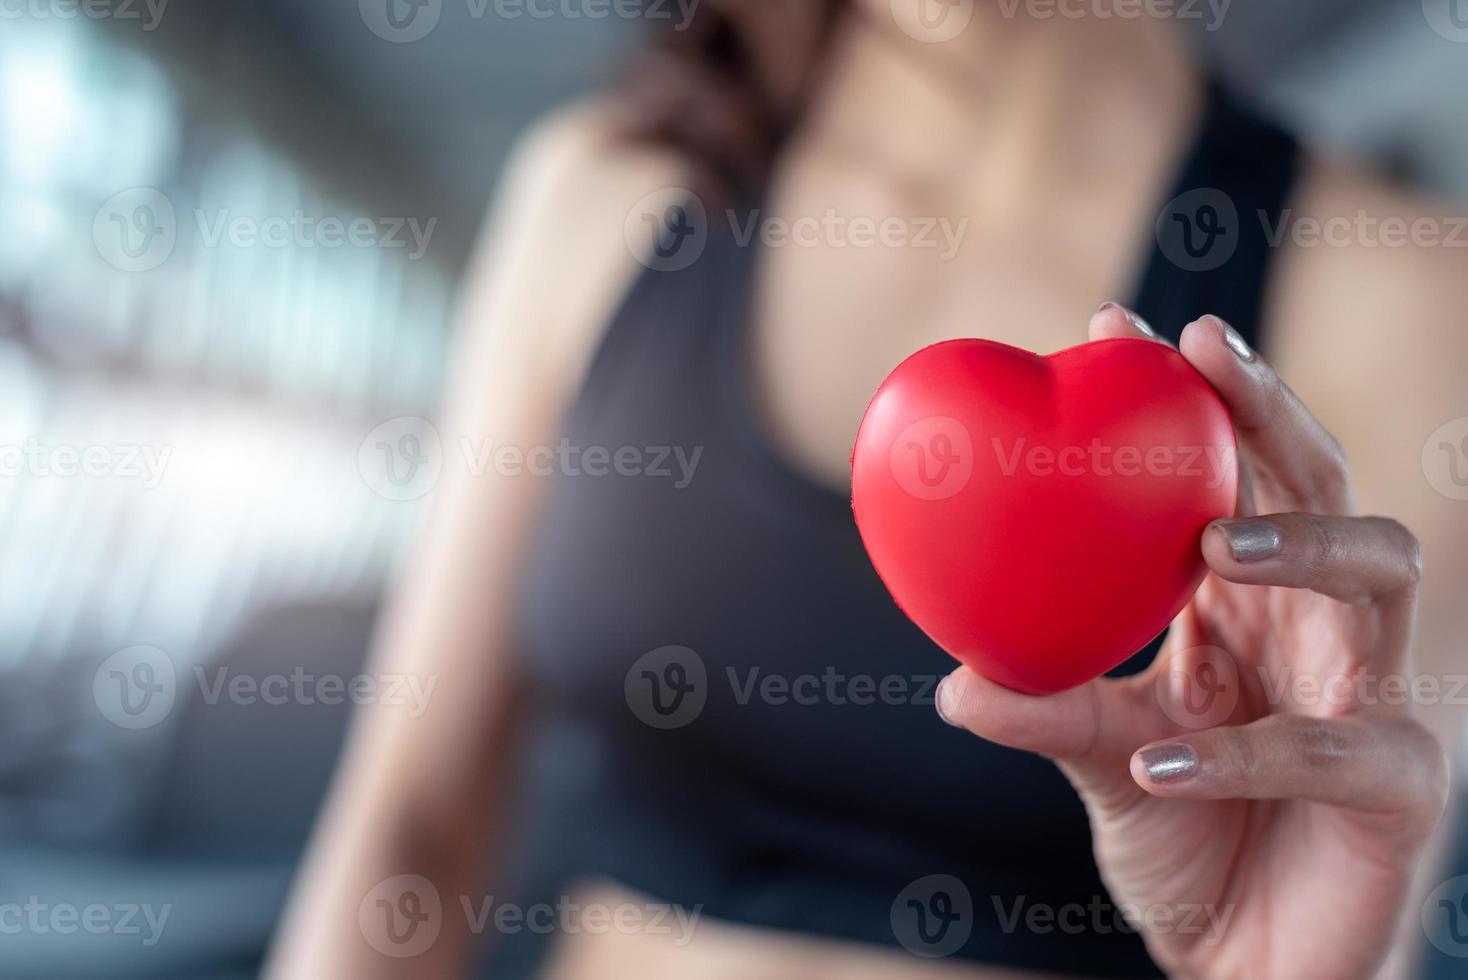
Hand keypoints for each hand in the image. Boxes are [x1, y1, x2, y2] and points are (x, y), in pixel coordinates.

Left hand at [936, 307, 1449, 979]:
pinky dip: (1238, 752)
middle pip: (1327, 484)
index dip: (1195, 394)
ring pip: (1385, 575)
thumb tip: (950, 681)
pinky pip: (1330, 748)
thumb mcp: (1101, 760)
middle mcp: (1320, 630)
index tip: (1122, 324)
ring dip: (1304, 542)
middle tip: (1204, 354)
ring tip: (1219, 542)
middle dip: (1272, 410)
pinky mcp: (1399, 786)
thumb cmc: (1187, 841)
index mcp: (1248, 606)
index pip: (1236, 473)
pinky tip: (1155, 758)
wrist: (1247, 965)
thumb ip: (1045, 712)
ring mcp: (1373, 697)